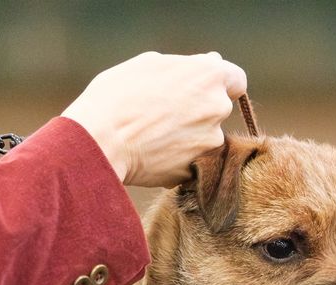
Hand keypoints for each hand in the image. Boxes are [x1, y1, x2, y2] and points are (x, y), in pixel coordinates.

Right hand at [61, 52, 246, 187]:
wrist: (99, 142)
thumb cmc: (116, 97)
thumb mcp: (149, 65)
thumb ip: (185, 67)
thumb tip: (206, 64)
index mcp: (210, 75)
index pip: (236, 80)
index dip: (219, 86)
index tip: (202, 91)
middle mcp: (217, 108)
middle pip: (218, 110)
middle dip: (199, 112)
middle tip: (165, 115)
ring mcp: (209, 142)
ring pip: (204, 139)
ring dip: (187, 139)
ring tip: (153, 138)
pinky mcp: (194, 170)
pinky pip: (190, 163)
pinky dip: (176, 161)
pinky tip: (151, 155)